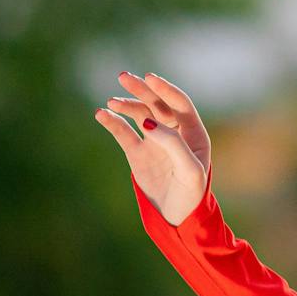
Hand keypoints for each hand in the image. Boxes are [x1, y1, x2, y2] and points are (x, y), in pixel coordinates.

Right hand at [93, 71, 211, 226]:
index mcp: (194, 133)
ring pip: (140, 115)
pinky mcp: (138, 154)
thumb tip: (147, 121)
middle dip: (142, 90)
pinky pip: (124, 133)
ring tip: (112, 101)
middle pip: (157, 104)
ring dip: (127, 104)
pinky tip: (102, 114)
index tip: (149, 78)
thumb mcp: (189, 170)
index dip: (165, 90)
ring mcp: (155, 142)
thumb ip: (172, 144)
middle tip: (124, 77)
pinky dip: (113, 122)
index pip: (179, 104)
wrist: (176, 218)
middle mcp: (175, 133)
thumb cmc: (191, 194)